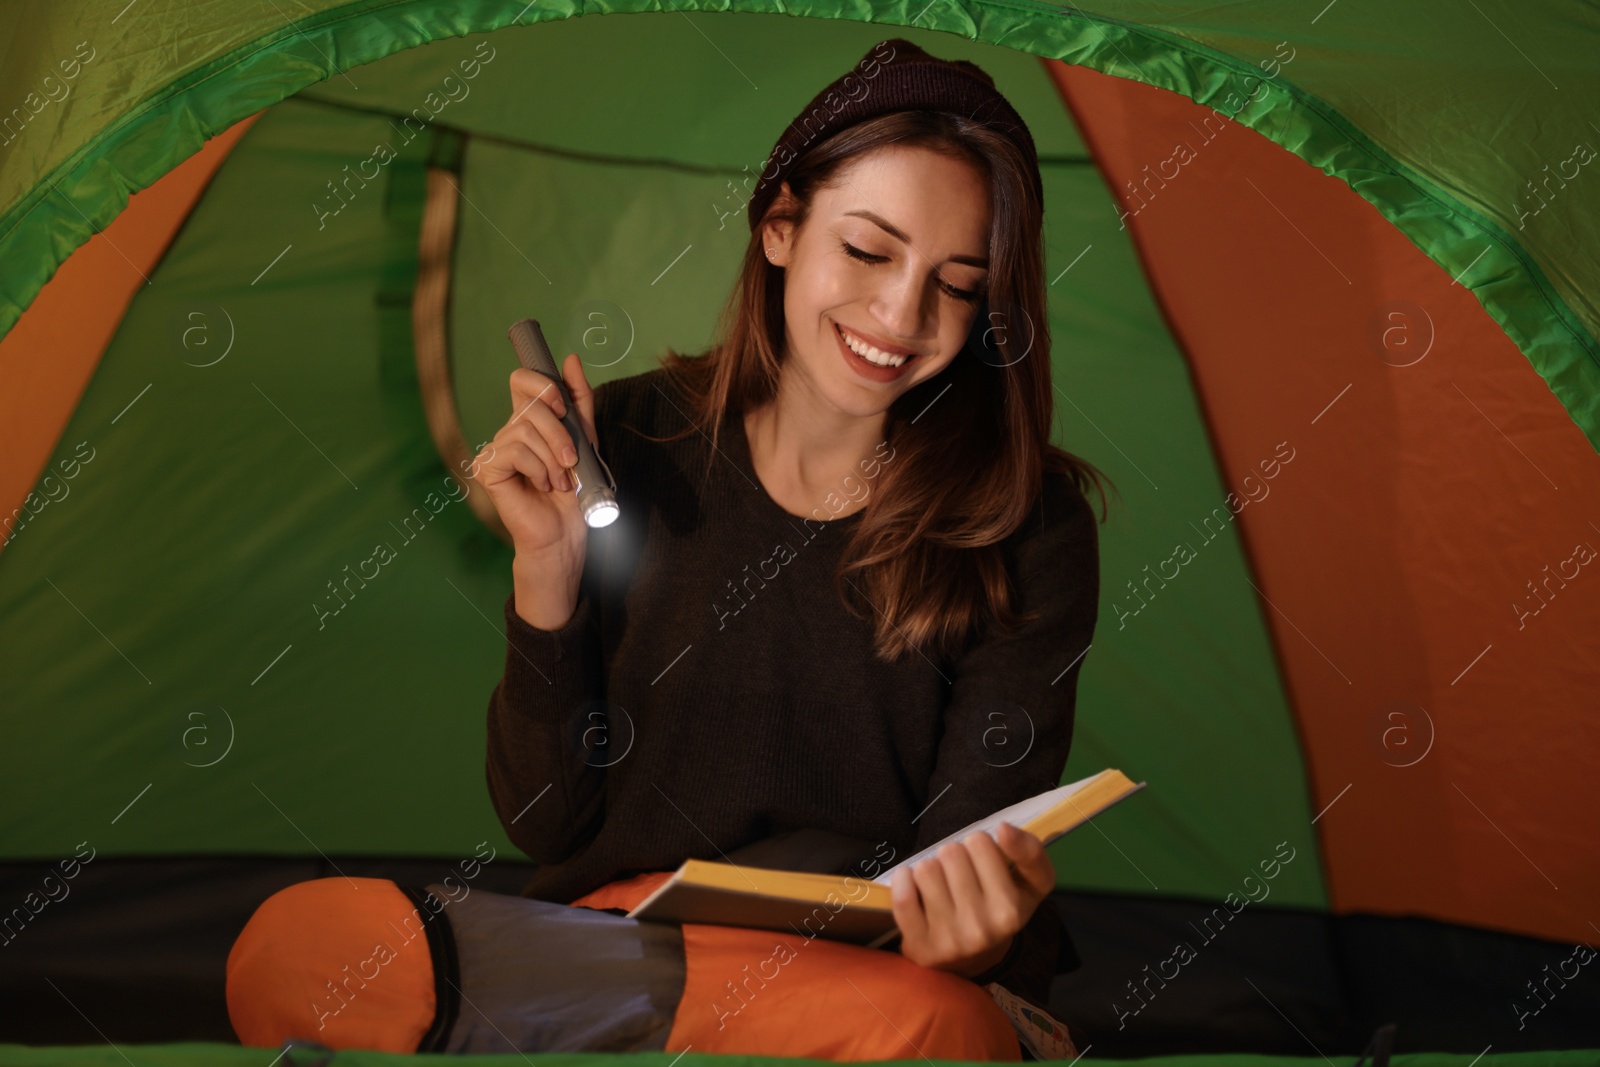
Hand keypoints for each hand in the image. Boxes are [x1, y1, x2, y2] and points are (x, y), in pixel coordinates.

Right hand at [472, 354, 598, 627]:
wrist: (567, 533)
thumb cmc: (576, 491)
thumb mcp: (585, 439)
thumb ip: (579, 399)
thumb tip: (571, 359)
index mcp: (530, 421)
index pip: (523, 380)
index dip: (543, 384)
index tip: (564, 404)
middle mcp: (509, 431)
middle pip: (531, 404)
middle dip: (561, 432)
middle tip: (570, 460)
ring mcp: (495, 449)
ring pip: (527, 429)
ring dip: (554, 458)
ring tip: (558, 481)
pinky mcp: (486, 468)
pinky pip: (515, 450)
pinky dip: (538, 469)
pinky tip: (540, 486)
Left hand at [890, 821, 1054, 978]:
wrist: (974, 960)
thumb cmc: (1000, 909)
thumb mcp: (1031, 884)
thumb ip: (1029, 851)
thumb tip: (1004, 828)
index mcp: (1010, 909)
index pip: (979, 842)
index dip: (977, 845)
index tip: (981, 861)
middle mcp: (982, 928)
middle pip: (950, 852)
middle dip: (952, 857)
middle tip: (958, 875)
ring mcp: (949, 939)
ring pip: (926, 869)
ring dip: (929, 870)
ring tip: (939, 884)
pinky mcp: (920, 946)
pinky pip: (902, 897)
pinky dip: (904, 881)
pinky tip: (913, 885)